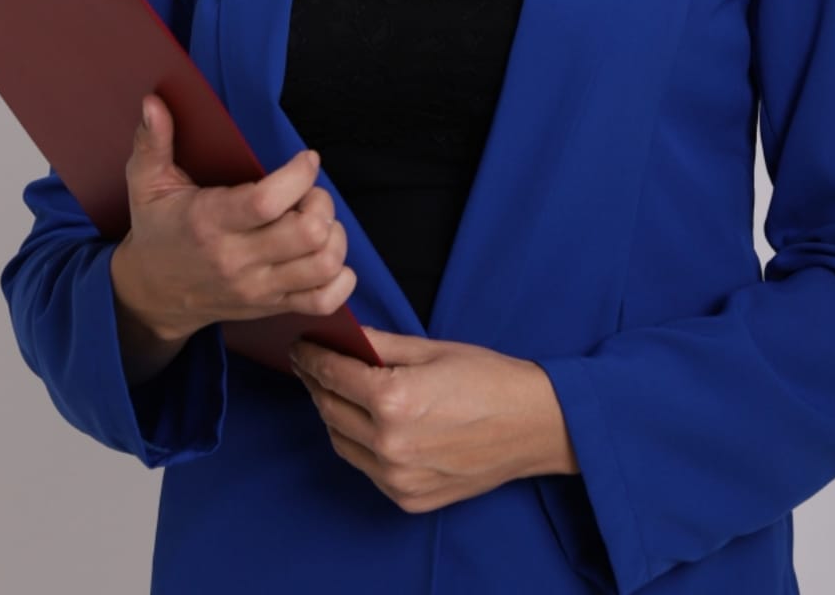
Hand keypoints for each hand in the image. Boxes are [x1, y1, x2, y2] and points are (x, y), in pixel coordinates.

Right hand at [109, 95, 355, 381]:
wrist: (150, 297)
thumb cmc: (155, 231)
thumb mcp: (145, 184)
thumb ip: (152, 141)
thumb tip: (153, 102)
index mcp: (209, 223)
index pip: (267, 202)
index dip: (299, 175)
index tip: (307, 158)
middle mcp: (237, 259)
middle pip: (308, 233)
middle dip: (321, 201)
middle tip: (310, 191)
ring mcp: (258, 288)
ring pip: (323, 264)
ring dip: (334, 235)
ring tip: (316, 219)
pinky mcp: (271, 307)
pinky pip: (324, 302)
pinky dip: (339, 277)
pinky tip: (325, 253)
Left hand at [288, 327, 577, 512]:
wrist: (534, 424)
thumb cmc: (487, 378)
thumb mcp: (430, 349)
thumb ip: (380, 344)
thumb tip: (344, 335)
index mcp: (393, 399)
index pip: (332, 374)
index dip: (311, 356)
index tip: (300, 346)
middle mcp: (389, 444)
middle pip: (329, 408)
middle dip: (316, 382)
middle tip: (312, 363)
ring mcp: (397, 477)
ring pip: (341, 442)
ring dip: (332, 413)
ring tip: (334, 391)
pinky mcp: (407, 498)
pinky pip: (365, 468)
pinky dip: (357, 443)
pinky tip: (363, 422)